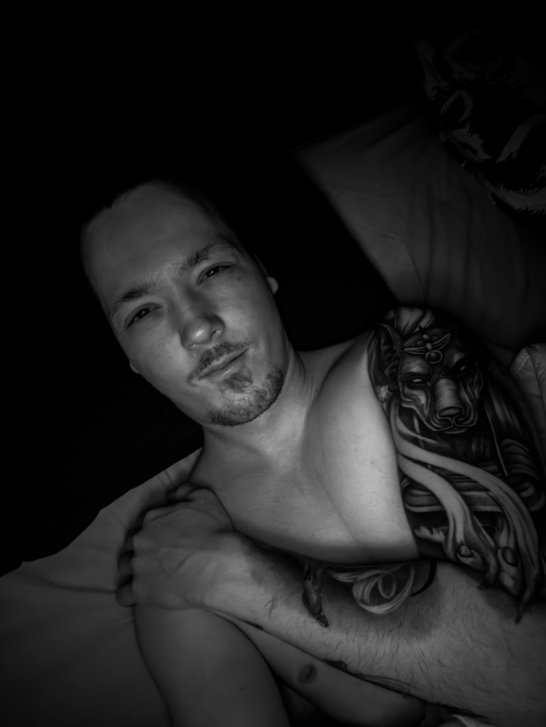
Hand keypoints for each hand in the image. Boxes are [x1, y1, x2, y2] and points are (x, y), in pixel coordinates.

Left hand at [117, 483, 240, 609]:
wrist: (220, 566)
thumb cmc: (216, 532)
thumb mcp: (206, 499)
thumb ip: (185, 490)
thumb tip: (171, 494)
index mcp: (152, 518)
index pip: (142, 524)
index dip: (152, 532)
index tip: (163, 540)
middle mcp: (140, 539)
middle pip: (131, 544)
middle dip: (141, 550)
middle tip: (158, 558)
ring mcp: (138, 565)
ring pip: (124, 566)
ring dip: (134, 570)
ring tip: (149, 576)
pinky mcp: (141, 589)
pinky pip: (123, 594)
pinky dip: (129, 595)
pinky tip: (138, 595)